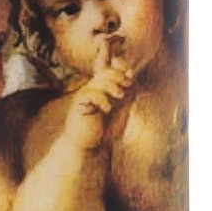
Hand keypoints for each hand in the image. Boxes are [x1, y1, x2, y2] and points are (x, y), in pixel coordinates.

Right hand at [63, 37, 135, 151]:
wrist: (92, 147)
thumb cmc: (106, 129)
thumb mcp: (123, 109)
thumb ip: (128, 93)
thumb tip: (131, 74)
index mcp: (104, 88)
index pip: (108, 67)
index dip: (118, 64)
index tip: (130, 73)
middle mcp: (94, 89)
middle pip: (105, 71)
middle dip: (118, 74)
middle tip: (128, 84)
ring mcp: (86, 96)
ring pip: (98, 80)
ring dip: (112, 85)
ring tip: (120, 96)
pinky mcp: (80, 105)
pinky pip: (89, 93)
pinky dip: (102, 98)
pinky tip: (107, 108)